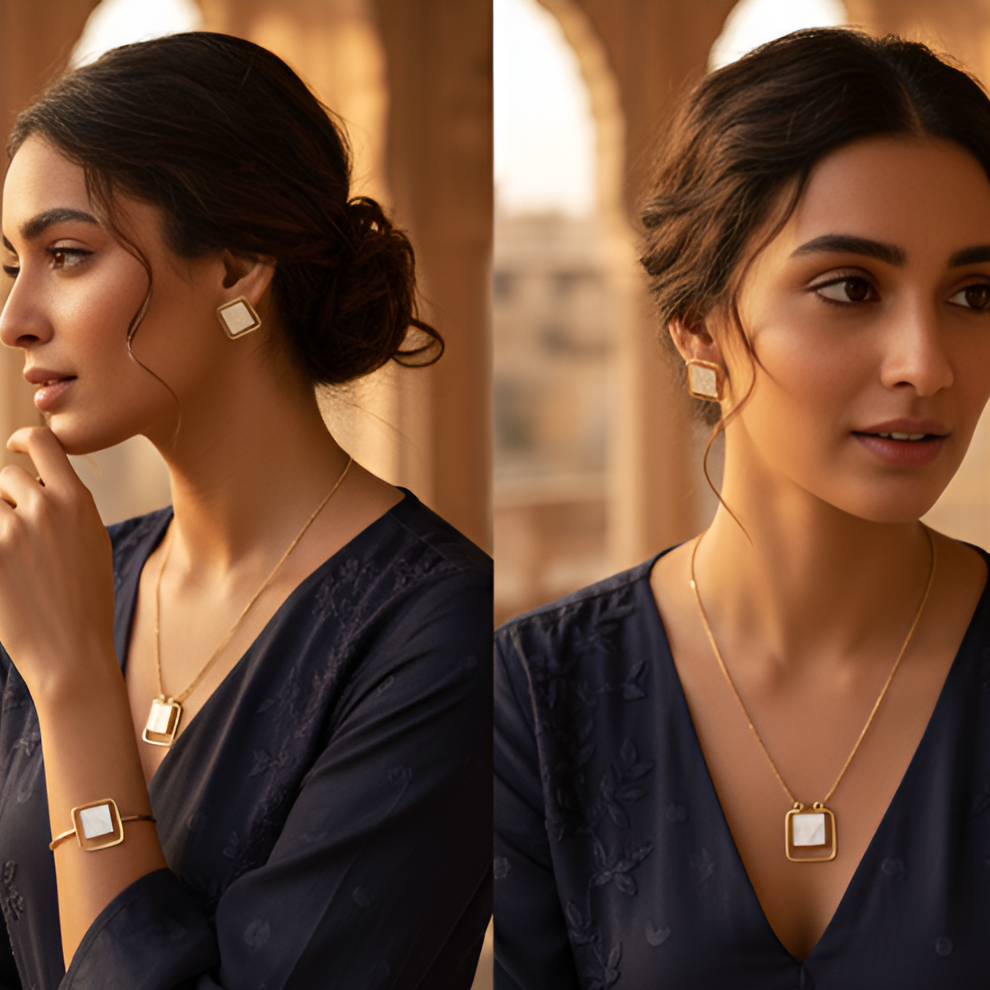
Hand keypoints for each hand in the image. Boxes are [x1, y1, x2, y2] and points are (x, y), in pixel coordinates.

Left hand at [0, 427, 114, 696]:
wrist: (71, 649)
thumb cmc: (85, 600)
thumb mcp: (93, 542)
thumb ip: (68, 507)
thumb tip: (39, 482)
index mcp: (77, 500)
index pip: (42, 441)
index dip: (22, 439)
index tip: (13, 447)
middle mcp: (45, 507)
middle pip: (6, 476)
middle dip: (7, 499)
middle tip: (20, 536)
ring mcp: (13, 531)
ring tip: (17, 560)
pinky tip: (9, 572)